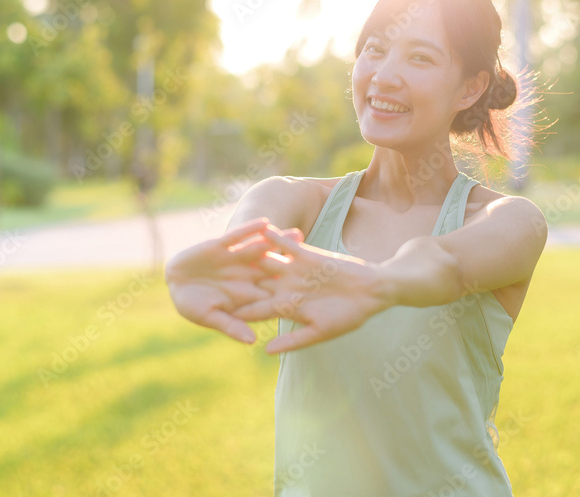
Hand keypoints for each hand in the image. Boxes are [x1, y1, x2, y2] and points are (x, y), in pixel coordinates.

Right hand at [164, 218, 301, 344]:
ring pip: (262, 249)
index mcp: (247, 294)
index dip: (291, 293)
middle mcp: (246, 274)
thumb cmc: (191, 305)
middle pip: (274, 268)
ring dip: (278, 242)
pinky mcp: (222, 244)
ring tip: (298, 234)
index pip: (272, 294)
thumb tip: (251, 341)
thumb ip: (230, 326)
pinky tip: (265, 222)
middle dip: (292, 263)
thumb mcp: (209, 317)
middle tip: (315, 258)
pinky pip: (239, 236)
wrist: (172, 282)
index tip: (313, 293)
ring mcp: (236, 258)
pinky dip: (251, 230)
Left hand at [230, 227, 391, 353]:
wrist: (372, 291)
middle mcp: (288, 288)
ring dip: (247, 255)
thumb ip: (293, 340)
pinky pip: (284, 244)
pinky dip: (271, 236)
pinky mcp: (306, 254)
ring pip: (266, 262)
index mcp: (288, 308)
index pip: (257, 310)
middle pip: (255, 285)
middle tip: (207, 280)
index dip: (237, 312)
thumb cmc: (350, 316)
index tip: (214, 314)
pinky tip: (254, 228)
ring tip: (224, 249)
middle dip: (234, 282)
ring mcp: (295, 270)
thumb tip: (265, 351)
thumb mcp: (320, 332)